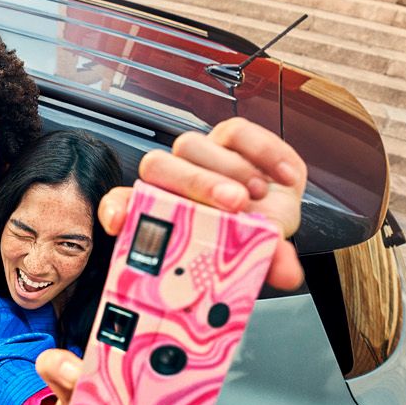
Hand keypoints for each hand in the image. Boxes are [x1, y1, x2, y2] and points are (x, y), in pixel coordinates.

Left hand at [99, 117, 307, 289]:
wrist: (275, 218)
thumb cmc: (248, 240)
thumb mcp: (251, 259)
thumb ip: (263, 264)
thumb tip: (289, 273)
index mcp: (163, 210)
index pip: (122, 203)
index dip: (116, 210)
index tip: (118, 224)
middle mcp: (174, 178)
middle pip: (159, 167)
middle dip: (195, 184)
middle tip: (235, 204)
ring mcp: (200, 155)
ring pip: (192, 146)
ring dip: (228, 169)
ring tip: (259, 195)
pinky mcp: (230, 137)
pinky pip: (237, 131)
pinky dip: (263, 151)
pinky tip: (283, 177)